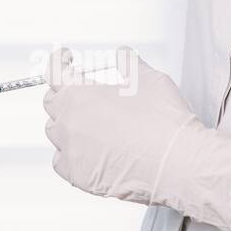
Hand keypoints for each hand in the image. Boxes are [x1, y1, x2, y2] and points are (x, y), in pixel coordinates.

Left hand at [43, 47, 230, 230]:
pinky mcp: (79, 175)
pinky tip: (83, 151)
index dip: (59, 61)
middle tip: (81, 92)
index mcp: (78, 94)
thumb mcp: (147, 77)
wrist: (178, 163)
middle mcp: (69, 121)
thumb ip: (129, 62)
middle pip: (52, 102)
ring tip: (85, 122)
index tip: (65, 58)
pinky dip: (68, 155)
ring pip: (55, 132)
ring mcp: (71, 150)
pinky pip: (61, 162)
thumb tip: (123, 55)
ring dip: (66, 124)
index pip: (54, 70)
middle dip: (64, 93)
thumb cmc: (163, 121)